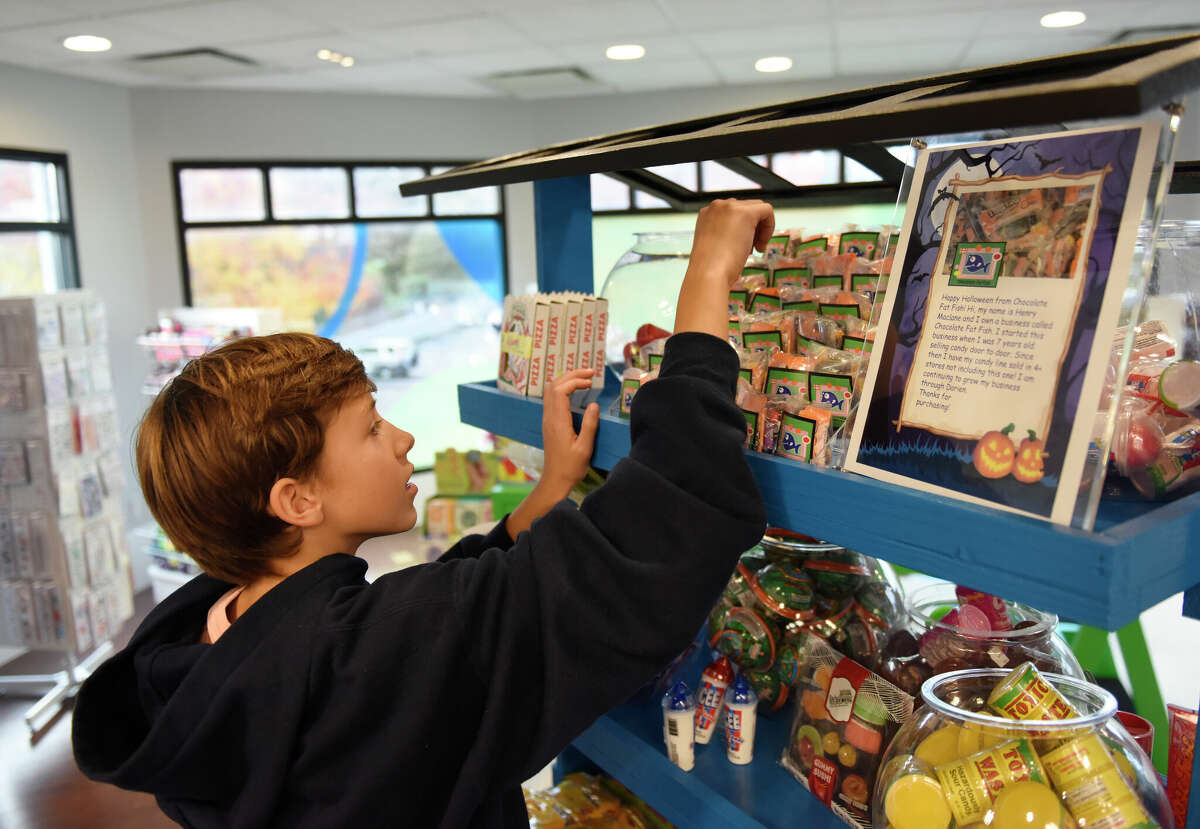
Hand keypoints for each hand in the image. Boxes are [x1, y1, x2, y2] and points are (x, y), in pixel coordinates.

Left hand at [540, 368, 599, 496]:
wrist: (555, 480)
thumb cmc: (571, 467)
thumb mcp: (585, 448)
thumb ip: (589, 425)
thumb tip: (593, 404)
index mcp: (557, 422)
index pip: (560, 391)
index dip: (575, 381)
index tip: (590, 381)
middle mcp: (549, 418)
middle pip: (553, 386)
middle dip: (571, 375)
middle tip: (590, 372)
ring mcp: (547, 420)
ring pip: (551, 390)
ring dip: (566, 380)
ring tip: (584, 378)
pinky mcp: (549, 423)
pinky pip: (552, 398)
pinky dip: (563, 389)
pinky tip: (575, 391)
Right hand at [686, 199, 774, 287]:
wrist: (708, 274)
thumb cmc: (711, 268)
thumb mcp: (716, 245)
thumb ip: (726, 233)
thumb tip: (744, 233)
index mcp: (707, 214)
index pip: (733, 212)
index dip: (743, 229)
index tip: (744, 246)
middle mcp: (716, 207)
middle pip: (746, 208)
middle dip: (753, 228)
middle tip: (751, 249)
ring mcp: (729, 207)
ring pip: (757, 208)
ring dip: (761, 229)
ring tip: (755, 249)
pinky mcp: (744, 212)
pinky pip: (767, 210)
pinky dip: (770, 227)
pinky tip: (761, 245)